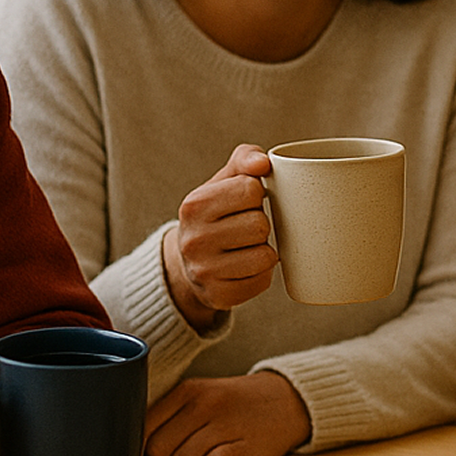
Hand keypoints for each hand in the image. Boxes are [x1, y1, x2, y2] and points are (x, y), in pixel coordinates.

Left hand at [144, 370, 310, 455]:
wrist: (289, 400)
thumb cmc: (235, 404)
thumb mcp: (200, 397)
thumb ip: (167, 420)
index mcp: (188, 391)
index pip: (143, 428)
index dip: (141, 449)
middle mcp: (205, 405)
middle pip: (158, 451)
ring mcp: (226, 425)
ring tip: (206, 454)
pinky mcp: (245, 447)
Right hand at [164, 144, 279, 329]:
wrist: (190, 262)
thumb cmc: (217, 213)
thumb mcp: (225, 181)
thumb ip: (245, 159)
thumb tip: (263, 163)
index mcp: (194, 205)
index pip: (251, 189)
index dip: (255, 194)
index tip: (243, 202)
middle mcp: (193, 240)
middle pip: (260, 225)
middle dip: (260, 224)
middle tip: (244, 228)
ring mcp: (204, 272)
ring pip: (265, 256)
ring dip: (263, 250)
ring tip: (245, 247)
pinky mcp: (219, 296)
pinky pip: (262, 281)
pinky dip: (260, 274)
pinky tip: (244, 268)